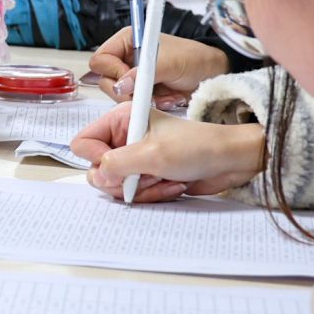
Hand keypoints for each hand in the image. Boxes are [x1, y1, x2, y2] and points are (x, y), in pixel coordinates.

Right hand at [71, 105, 265, 203]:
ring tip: (164, 180)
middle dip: (122, 180)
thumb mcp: (153, 154)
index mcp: (121, 120)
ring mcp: (136, 157)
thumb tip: (96, 175)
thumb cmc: (197, 147)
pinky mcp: (147, 174)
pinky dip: (151, 194)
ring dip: (140, 189)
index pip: (83, 141)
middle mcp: (125, 137)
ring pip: (116, 185)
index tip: (118, 166)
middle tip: (147, 176)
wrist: (229, 161)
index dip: (96, 158)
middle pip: (98, 168)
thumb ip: (117, 164)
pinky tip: (171, 186)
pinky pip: (134, 192)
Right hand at [88, 27, 228, 103]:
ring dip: (139, 99)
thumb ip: (143, 73)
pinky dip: (148, 105)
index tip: (130, 80)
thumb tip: (121, 85)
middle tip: (145, 94)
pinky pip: (133, 104)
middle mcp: (126, 58)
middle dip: (125, 91)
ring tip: (161, 96)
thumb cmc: (194, 59)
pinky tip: (165, 99)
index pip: (101, 59)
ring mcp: (132, 76)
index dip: (112, 72)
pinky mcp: (141, 92)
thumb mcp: (170, 63)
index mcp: (127, 41)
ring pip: (118, 95)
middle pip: (105, 80)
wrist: (213, 75)